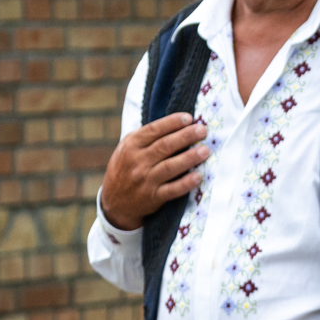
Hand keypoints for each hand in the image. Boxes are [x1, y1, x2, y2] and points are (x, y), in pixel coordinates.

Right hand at [99, 113, 209, 230]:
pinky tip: (199, 176)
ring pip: (170, 167)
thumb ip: (147, 137)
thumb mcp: (128, 148)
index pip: (153, 130)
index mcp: (131, 145)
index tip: (189, 118)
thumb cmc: (127, 167)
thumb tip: (177, 123)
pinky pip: (172, 190)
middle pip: (164, 146)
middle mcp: (137, 161)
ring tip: (205, 150)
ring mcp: (145, 180)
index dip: (172, 123)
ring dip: (189, 158)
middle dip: (185, 137)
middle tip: (203, 130)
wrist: (114, 201)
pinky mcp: (153, 197)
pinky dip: (186, 183)